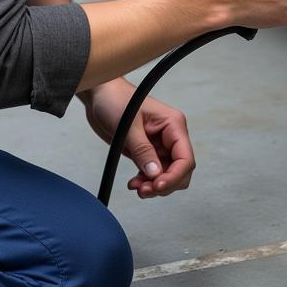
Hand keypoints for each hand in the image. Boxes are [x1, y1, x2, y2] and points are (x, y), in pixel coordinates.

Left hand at [82, 79, 194, 197]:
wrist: (100, 96)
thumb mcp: (129, 126)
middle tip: (144, 190)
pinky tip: (133, 183)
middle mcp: (170, 136)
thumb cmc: (116, 101)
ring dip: (154, 185)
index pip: (185, 158)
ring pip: (167, 175)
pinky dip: (146, 182)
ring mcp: (160, 145)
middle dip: (165, 184)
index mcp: (173, 124)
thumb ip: (143, 151)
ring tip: (136, 187)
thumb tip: (155, 174)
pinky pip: (154, 173)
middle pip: (180, 170)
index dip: (175, 176)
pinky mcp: (147, 151)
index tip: (157, 186)